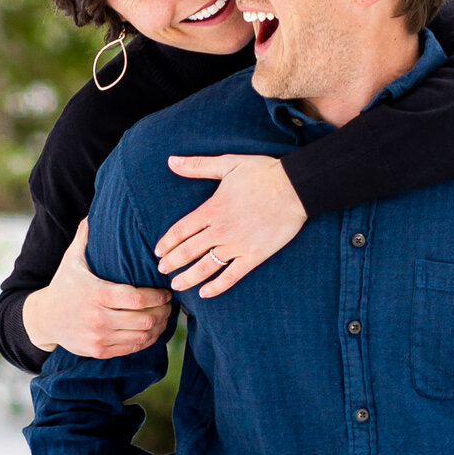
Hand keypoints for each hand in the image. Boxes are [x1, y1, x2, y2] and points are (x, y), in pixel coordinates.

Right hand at [22, 220, 172, 357]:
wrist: (43, 319)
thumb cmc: (64, 285)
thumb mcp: (72, 259)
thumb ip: (85, 236)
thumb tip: (94, 210)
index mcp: (97, 294)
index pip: (138, 299)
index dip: (158, 297)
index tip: (167, 292)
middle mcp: (98, 318)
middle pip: (145, 319)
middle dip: (163, 312)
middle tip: (170, 305)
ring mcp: (99, 337)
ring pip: (142, 336)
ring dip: (158, 328)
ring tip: (164, 317)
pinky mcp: (99, 351)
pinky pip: (132, 348)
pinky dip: (146, 340)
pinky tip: (151, 330)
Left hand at [154, 155, 305, 298]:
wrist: (295, 188)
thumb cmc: (262, 173)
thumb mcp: (227, 163)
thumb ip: (197, 166)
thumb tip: (171, 160)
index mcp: (211, 210)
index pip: (181, 230)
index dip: (167, 242)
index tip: (158, 251)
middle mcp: (220, 231)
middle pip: (188, 251)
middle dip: (172, 262)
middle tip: (162, 269)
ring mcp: (237, 246)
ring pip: (205, 267)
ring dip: (188, 277)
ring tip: (177, 285)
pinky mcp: (254, 256)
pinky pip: (231, 276)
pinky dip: (217, 287)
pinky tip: (205, 294)